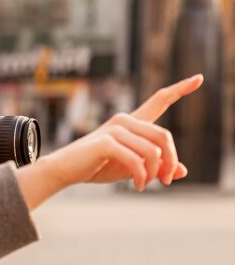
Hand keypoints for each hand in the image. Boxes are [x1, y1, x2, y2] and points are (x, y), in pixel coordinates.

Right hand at [17, 74, 202, 209]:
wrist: (65, 170)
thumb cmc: (96, 166)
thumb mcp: (130, 168)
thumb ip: (154, 166)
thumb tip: (181, 171)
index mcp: (131, 122)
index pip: (159, 100)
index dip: (180, 89)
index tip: (199, 78)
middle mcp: (125, 120)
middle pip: (164, 136)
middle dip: (170, 162)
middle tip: (165, 181)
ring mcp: (116, 129)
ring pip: (154, 151)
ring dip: (154, 173)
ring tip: (144, 184)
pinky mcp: (108, 142)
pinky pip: (138, 160)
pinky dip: (141, 176)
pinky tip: (136, 186)